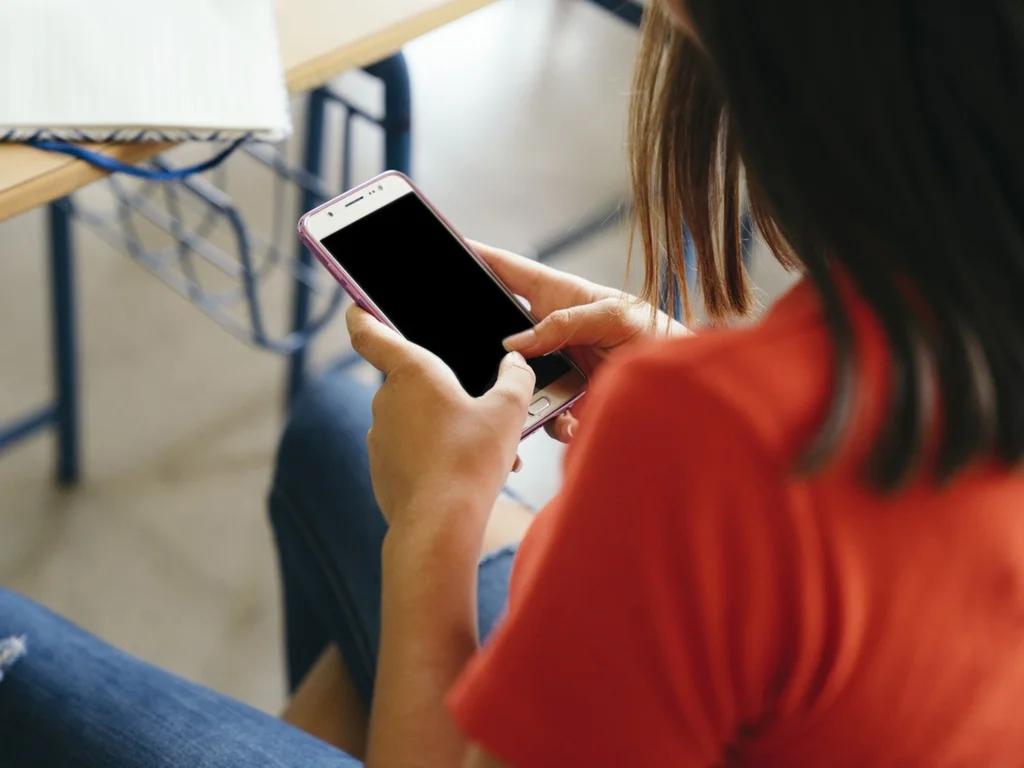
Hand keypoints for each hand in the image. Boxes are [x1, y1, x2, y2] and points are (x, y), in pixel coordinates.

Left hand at [346, 304, 535, 545]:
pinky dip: (435, 454)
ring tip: (486, 450)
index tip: (357, 305)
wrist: (440, 525)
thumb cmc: (471, 460)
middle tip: (481, 406)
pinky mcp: (382, 469)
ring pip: (416, 419)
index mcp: (411, 371)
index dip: (361, 313)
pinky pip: (410, 450)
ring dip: (446, 426)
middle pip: (411, 380)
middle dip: (445, 390)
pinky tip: (466, 474)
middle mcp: (386, 400)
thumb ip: (516, 380)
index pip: (368, 331)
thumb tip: (515, 365)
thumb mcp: (509, 412)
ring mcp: (379, 437)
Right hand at [473, 241, 687, 442]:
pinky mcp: (562, 400)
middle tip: (463, 344)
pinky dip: (549, 423)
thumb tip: (517, 344)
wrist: (680, 388)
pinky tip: (571, 424)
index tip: (450, 248)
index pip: (511, 271)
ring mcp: (554, 366)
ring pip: (514, 377)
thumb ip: (566, 323)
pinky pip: (539, 413)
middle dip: (484, 339)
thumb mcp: (616, 317)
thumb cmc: (657, 338)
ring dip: (517, 390)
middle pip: (501, 330)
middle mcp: (550, 331)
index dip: (480, 258)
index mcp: (560, 296)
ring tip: (531, 398)